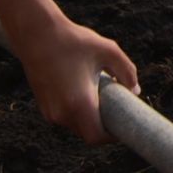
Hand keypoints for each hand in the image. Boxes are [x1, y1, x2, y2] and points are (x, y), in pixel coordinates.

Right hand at [10, 15, 138, 143]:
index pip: (95, 137)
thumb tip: (134, 91)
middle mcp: (62, 113)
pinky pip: (66, 117)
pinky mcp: (44, 106)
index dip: (111, 136)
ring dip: (90, 116)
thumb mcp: (109, 51)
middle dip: (103, 124)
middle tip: (117, 105)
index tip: (123, 124)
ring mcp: (50, 111)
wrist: (38, 35)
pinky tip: (85, 91)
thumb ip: (127, 71)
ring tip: (101, 93)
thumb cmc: (76, 41)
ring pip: (76, 125)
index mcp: (79, 103)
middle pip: (87, 132)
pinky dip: (78, 111)